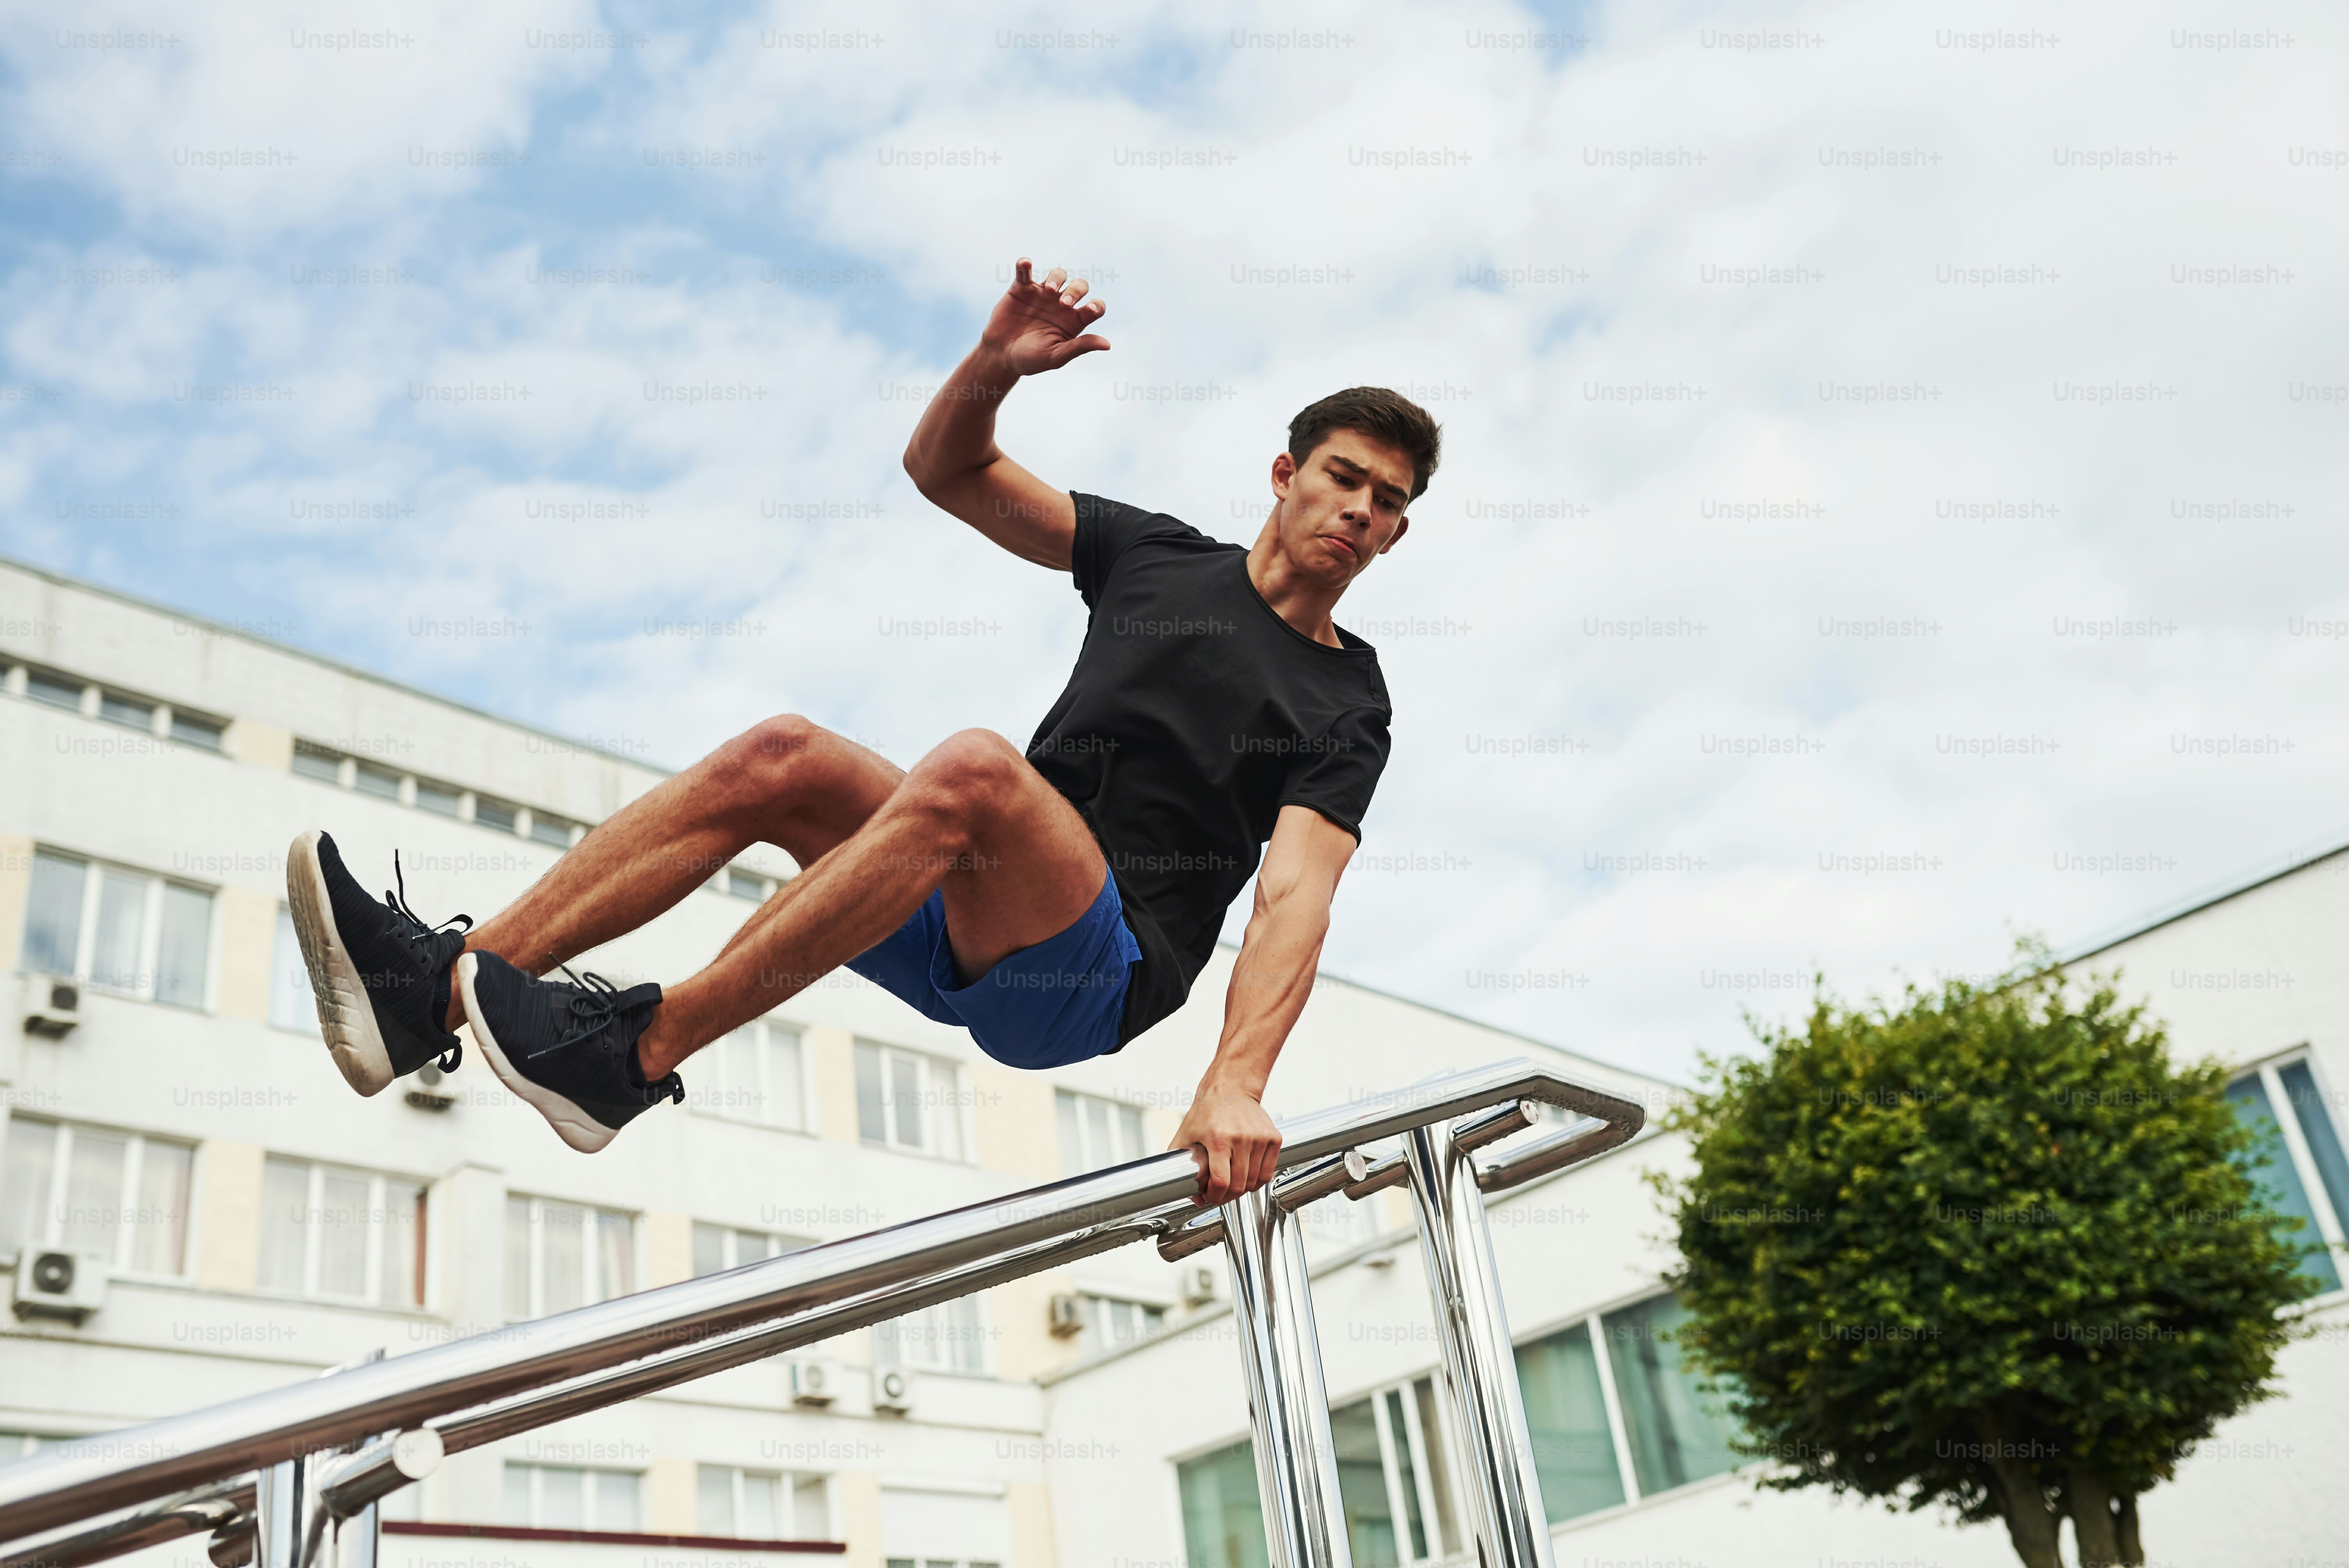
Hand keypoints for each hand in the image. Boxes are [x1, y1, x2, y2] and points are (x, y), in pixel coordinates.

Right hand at [979, 258, 1110, 376]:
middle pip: (1079, 286)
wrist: (1002, 356)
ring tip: (1049, 290)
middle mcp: (1061, 304)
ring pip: (1058, 275)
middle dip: (1075, 291)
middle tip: (1064, 304)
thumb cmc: (1031, 359)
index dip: (1096, 306)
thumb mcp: (1056, 356)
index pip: (1095, 308)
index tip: (1088, 309)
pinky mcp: (1021, 289)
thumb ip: (1079, 347)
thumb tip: (1107, 344)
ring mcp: (1042, 294)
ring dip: (1057, 278)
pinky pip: (1025, 272)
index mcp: (1074, 321)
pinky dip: (1025, 265)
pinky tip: (1026, 263)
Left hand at [1171, 1084, 1282, 1207]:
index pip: (1221, 1182)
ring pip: (1255, 1182)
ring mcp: (1260, 1138)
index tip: (1210, 1197)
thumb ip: (1179, 1163)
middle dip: (1227, 1196)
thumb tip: (1190, 1192)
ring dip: (1243, 1189)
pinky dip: (1257, 1180)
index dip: (1215, 1196)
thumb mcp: (1185, 1134)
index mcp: (1218, 1139)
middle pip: (1239, 1186)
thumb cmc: (1207, 1111)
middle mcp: (1241, 1138)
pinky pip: (1268, 1172)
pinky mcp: (1273, 1137)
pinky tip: (1247, 1175)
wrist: (1231, 1088)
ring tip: (1233, 1183)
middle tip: (1220, 1194)